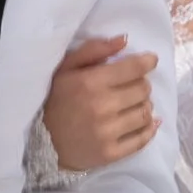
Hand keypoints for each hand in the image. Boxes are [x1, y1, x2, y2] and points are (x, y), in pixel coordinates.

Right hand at [40, 34, 159, 172]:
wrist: (41, 142)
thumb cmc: (55, 100)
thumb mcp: (65, 68)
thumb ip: (93, 50)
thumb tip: (124, 39)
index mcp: (91, 82)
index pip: (134, 68)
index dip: (147, 62)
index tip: (150, 61)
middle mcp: (102, 107)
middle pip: (143, 90)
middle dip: (142, 84)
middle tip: (133, 85)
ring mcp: (108, 132)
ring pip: (145, 112)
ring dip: (144, 105)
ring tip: (134, 104)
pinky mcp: (111, 153)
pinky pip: (142, 139)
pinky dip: (150, 128)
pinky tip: (150, 122)